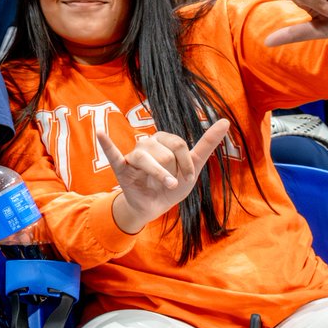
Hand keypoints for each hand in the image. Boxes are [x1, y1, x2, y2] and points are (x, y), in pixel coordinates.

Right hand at [98, 119, 230, 232]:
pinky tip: (101, 134)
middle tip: (169, 183)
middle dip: (172, 172)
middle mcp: (147, 143)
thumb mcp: (193, 166)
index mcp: (163, 140)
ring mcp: (133, 155)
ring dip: (159, 176)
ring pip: (146, 158)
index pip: (178, 144)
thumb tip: (226, 120)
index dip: (186, 164)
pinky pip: (113, 154)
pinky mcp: (121, 168)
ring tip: (164, 186)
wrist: (156, 207)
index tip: (187, 177)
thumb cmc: (173, 184)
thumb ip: (207, 143)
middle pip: (164, 153)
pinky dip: (107, 144)